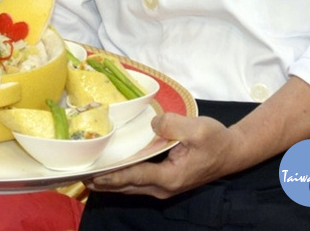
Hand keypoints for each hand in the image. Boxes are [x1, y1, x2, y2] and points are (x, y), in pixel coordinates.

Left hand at [88, 113, 247, 197]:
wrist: (232, 152)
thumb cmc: (215, 140)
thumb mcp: (198, 128)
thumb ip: (173, 125)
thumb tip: (152, 123)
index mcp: (170, 177)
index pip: (134, 176)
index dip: (111, 175)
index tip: (91, 173)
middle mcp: (163, 187)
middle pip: (126, 186)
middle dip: (102, 181)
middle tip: (78, 175)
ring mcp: (163, 187)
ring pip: (129, 187)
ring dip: (108, 182)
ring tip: (85, 176)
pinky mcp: (164, 181)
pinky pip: (136, 182)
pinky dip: (120, 179)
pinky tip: (107, 173)